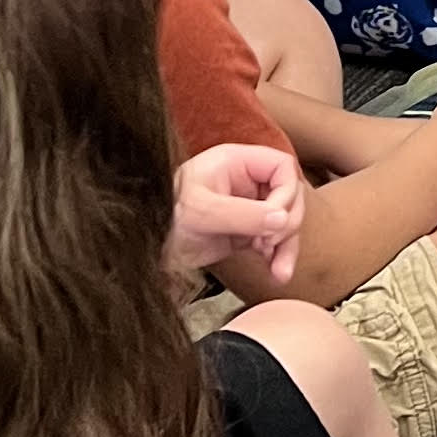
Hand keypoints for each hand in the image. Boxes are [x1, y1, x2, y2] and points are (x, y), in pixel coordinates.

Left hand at [166, 140, 305, 287]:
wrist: (147, 245)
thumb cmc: (165, 216)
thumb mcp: (201, 211)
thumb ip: (242, 213)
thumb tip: (281, 219)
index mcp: (236, 163)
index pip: (282, 167)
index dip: (286, 191)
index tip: (275, 217)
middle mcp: (247, 183)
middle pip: (289, 196)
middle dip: (287, 223)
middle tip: (269, 242)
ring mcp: (248, 208)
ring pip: (285, 222)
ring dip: (287, 247)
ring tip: (280, 271)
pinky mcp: (245, 232)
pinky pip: (274, 242)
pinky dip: (278, 257)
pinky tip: (276, 273)